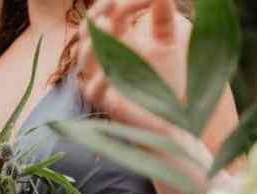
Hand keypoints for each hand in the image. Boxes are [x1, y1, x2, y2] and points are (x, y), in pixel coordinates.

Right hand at [79, 0, 190, 133]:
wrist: (173, 119)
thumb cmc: (167, 80)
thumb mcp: (167, 42)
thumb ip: (162, 15)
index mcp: (116, 39)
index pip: (108, 13)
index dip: (122, 1)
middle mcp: (104, 57)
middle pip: (88, 30)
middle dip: (97, 14)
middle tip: (111, 1)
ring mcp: (101, 79)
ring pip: (83, 59)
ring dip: (93, 43)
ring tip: (108, 26)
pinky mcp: (106, 103)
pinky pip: (92, 90)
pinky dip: (99, 81)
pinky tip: (110, 72)